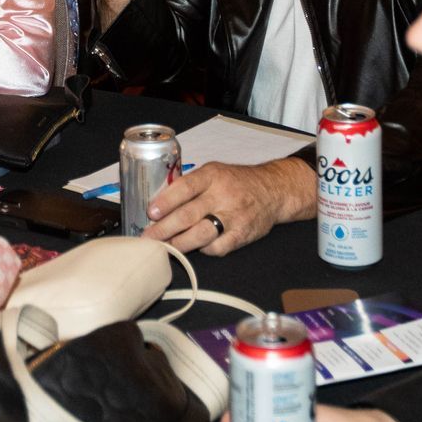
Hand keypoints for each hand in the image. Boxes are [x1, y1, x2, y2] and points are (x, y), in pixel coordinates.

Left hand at [143, 158, 313, 254]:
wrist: (273, 191)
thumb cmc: (236, 182)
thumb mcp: (214, 172)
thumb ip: (190, 184)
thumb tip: (159, 202)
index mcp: (212, 176)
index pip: (185, 187)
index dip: (166, 201)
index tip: (151, 212)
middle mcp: (223, 195)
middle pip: (188, 215)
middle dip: (164, 229)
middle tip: (148, 237)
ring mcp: (233, 217)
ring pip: (200, 235)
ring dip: (178, 243)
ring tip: (164, 247)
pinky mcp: (241, 235)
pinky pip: (216, 248)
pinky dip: (202, 249)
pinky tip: (195, 246)